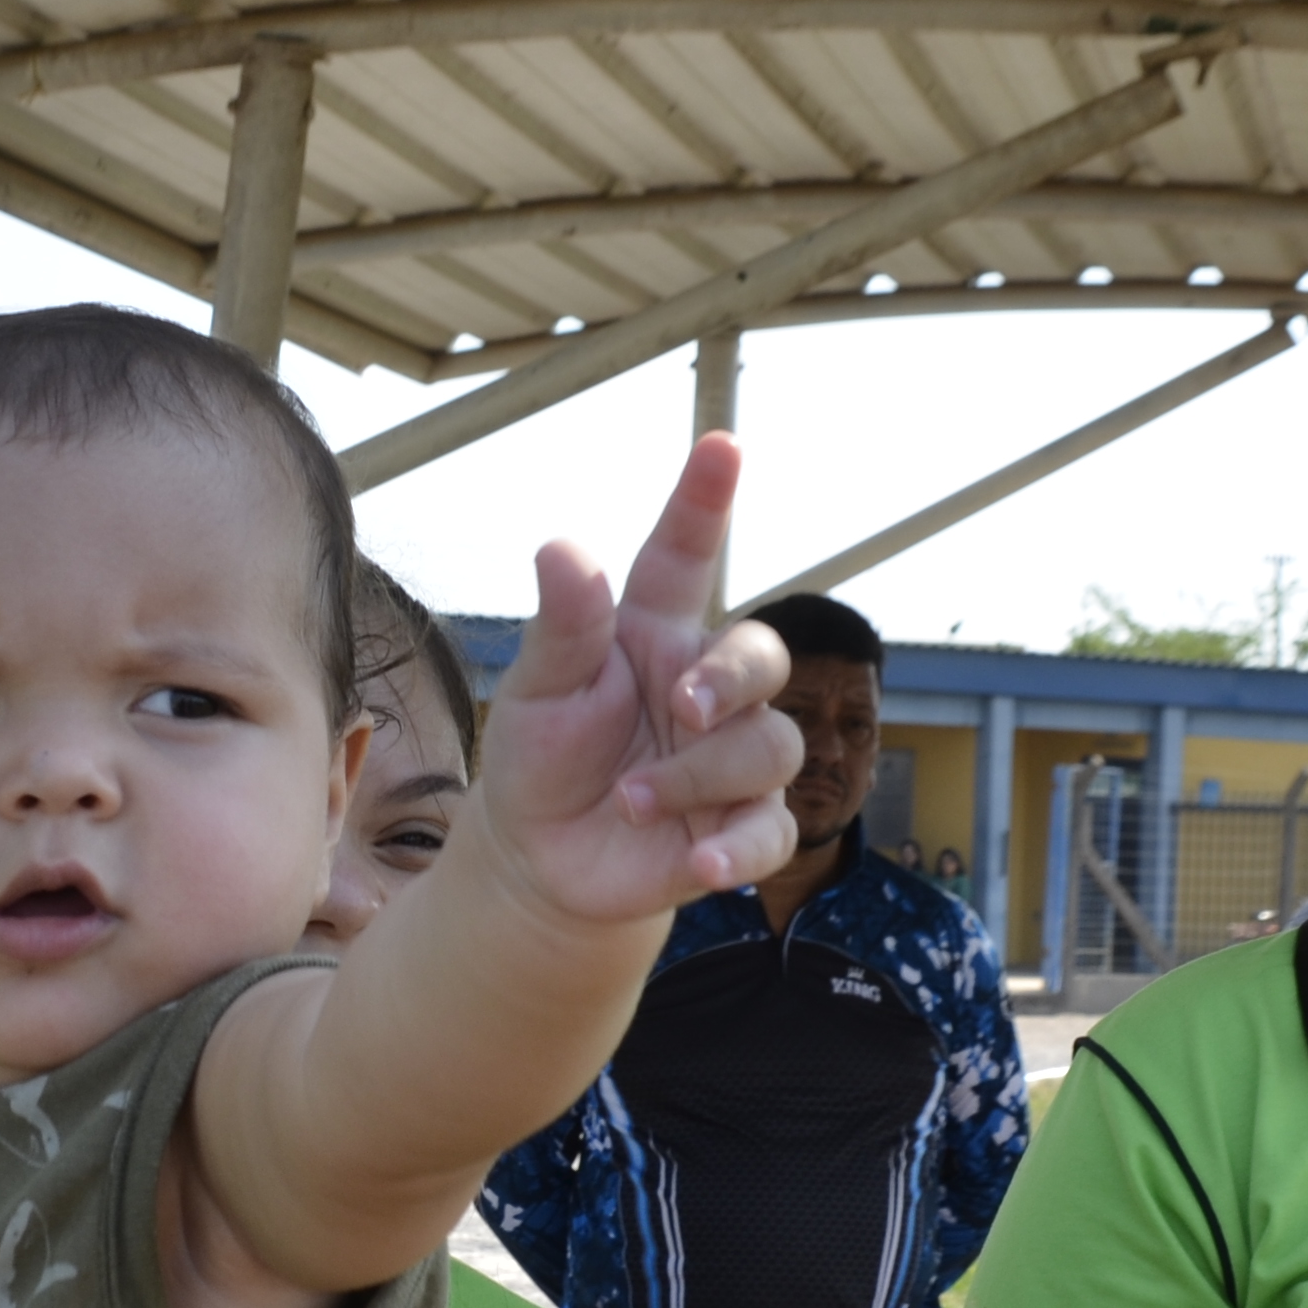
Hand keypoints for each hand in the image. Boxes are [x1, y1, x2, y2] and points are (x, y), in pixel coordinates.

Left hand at [473, 434, 799, 920]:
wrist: (540, 860)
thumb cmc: (541, 757)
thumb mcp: (536, 692)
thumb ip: (563, 626)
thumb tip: (560, 546)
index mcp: (652, 634)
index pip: (683, 555)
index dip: (703, 501)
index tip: (721, 446)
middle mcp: (705, 688)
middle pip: (764, 656)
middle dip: (731, 678)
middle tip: (682, 707)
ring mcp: (731, 760)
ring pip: (768, 748)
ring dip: (697, 778)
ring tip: (626, 801)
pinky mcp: (740, 828)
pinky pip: (771, 832)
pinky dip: (740, 848)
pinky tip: (700, 861)